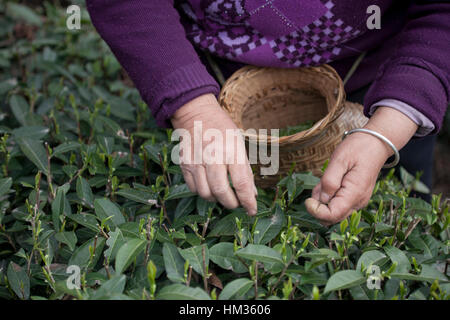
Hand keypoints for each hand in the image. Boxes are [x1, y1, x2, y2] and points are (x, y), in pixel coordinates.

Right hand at [171, 93, 257, 215]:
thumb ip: (245, 170)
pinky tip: (210, 186)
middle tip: (236, 204)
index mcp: (231, 149)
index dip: (248, 201)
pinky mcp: (184, 164)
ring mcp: (195, 160)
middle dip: (231, 203)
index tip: (252, 210)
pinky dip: (203, 192)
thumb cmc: (222, 129)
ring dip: (216, 199)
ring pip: (205, 193)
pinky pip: (193, 188)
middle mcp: (212, 156)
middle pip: (221, 191)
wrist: (196, 113)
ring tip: (223, 194)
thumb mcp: (239, 144)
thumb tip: (251, 195)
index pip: (241, 183)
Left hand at [305, 107, 417, 225]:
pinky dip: (329, 197)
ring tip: (326, 178)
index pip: (332, 215)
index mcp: (354, 194)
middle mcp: (358, 201)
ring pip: (334, 211)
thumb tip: (322, 199)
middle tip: (317, 186)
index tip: (308, 200)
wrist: (376, 143)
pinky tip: (331, 181)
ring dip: (323, 201)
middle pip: (332, 218)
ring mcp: (358, 200)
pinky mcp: (355, 197)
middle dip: (318, 207)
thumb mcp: (339, 160)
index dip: (316, 212)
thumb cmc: (358, 148)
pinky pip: (339, 204)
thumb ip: (329, 180)